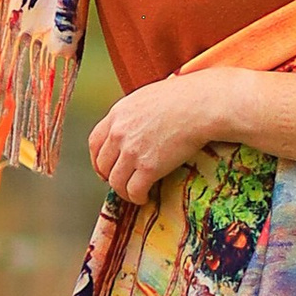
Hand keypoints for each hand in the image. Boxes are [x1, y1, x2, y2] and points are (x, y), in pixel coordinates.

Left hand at [88, 72, 233, 204]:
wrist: (201, 106)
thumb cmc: (184, 97)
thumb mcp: (148, 97)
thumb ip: (135, 113)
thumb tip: (138, 123)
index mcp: (118, 113)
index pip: (95, 142)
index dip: (98, 159)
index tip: (105, 168)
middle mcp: (119, 133)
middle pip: (103, 164)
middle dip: (110, 176)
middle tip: (121, 182)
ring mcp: (132, 151)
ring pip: (116, 181)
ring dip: (124, 191)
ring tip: (134, 193)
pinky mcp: (148, 168)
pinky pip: (134, 191)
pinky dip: (137, 197)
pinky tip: (145, 197)